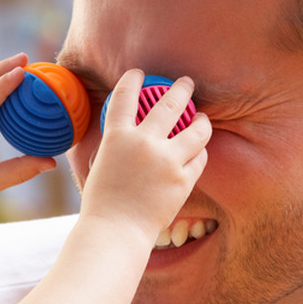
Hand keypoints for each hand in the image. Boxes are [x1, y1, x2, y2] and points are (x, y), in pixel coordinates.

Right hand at [80, 70, 210, 240]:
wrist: (116, 230)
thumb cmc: (102, 203)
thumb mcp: (100, 165)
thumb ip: (113, 146)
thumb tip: (121, 134)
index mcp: (117, 137)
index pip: (125, 96)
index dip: (132, 79)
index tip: (139, 73)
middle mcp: (144, 142)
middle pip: (170, 103)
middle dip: (181, 88)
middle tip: (186, 83)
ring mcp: (167, 160)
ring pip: (197, 128)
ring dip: (201, 119)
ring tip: (202, 117)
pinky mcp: (183, 179)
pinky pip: (200, 157)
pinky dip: (199, 153)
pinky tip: (198, 150)